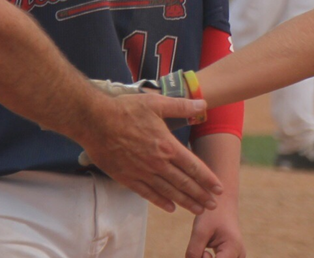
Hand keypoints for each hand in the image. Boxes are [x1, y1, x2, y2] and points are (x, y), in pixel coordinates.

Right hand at [77, 92, 221, 214]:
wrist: (94, 121)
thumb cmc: (125, 109)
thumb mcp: (156, 103)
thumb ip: (181, 106)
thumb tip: (203, 104)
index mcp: (167, 146)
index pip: (193, 166)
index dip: (207, 178)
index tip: (218, 187)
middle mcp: (157, 163)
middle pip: (184, 183)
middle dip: (201, 195)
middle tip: (213, 205)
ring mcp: (142, 172)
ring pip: (169, 192)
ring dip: (185, 202)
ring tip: (198, 210)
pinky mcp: (127, 178)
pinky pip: (148, 194)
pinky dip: (161, 202)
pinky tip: (170, 207)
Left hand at [185, 198, 244, 257]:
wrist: (222, 201)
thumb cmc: (211, 214)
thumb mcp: (199, 231)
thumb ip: (194, 252)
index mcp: (232, 249)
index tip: (202, 252)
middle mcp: (239, 256)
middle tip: (202, 251)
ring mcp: (238, 257)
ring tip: (205, 250)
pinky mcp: (233, 257)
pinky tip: (206, 253)